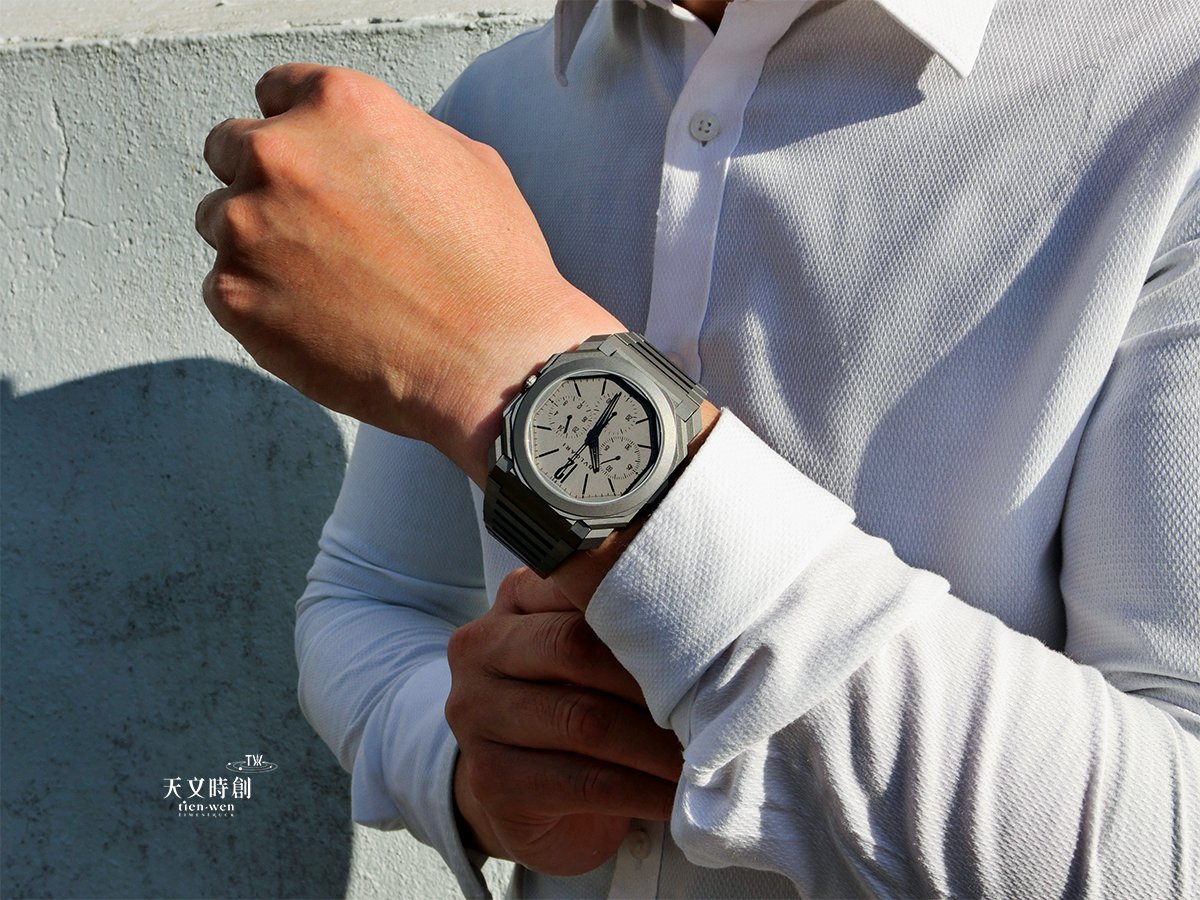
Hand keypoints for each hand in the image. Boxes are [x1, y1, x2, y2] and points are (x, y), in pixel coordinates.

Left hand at [195, 63, 621, 484]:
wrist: (494, 360)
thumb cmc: (495, 267)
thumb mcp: (463, 161)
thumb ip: (390, 136)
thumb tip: (356, 150)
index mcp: (339, 106)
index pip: (275, 93)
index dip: (299, 132)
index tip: (314, 167)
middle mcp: (280, 154)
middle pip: (230, 150)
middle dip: (266, 184)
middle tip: (318, 233)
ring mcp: (248, 227)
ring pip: (221, 222)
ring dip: (260, 245)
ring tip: (330, 288)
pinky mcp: (234, 297)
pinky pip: (223, 289)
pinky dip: (261, 304)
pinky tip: (322, 324)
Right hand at [446, 567, 681, 875]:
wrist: (524, 797)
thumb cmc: (577, 704)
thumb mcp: (590, 648)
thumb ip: (622, 620)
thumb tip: (711, 613)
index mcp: (514, 601)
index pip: (575, 583)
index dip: (641, 607)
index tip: (704, 626)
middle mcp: (482, 650)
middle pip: (573, 647)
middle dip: (651, 677)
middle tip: (711, 694)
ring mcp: (477, 716)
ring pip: (584, 720)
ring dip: (655, 743)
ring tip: (707, 750)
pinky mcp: (493, 781)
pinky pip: (583, 782)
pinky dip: (642, 791)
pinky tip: (677, 795)